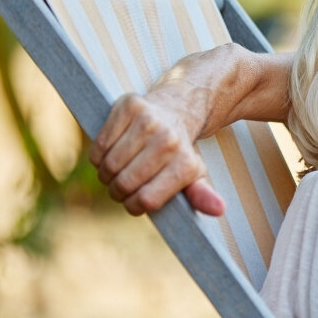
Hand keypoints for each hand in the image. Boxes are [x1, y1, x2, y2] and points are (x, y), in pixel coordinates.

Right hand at [89, 92, 224, 215]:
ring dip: (105, 176)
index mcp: (186, 164)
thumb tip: (219, 210)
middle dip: (117, 192)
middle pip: (124, 184)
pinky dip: (98, 157)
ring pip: (109, 166)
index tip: (134, 202)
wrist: (177, 109)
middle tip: (121, 188)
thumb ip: (201, 196)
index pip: (146, 200)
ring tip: (115, 173)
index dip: (133, 207)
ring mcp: (148, 122)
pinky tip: (110, 155)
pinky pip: (100, 145)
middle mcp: (169, 141)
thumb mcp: (194, 175)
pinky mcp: (129, 107)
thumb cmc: (180, 151)